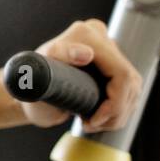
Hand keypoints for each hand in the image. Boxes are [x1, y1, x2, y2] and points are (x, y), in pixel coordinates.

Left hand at [21, 18, 142, 131]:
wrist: (26, 88)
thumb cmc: (28, 83)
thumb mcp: (38, 71)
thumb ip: (57, 58)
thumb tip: (87, 54)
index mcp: (86, 35)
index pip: (121, 74)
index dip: (115, 103)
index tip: (94, 120)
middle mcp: (99, 37)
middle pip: (130, 83)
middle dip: (117, 112)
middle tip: (93, 125)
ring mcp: (107, 50)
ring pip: (133, 89)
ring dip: (118, 114)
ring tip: (93, 124)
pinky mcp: (111, 64)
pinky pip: (129, 90)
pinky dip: (119, 110)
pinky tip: (100, 119)